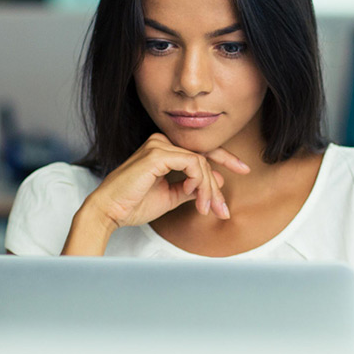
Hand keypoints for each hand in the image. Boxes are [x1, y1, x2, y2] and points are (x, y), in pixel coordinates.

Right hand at [87, 133, 249, 228]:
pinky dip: (200, 182)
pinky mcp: (158, 153)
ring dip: (208, 189)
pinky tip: (196, 197)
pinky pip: (194, 164)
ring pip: (201, 163)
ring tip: (207, 209)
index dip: (225, 159)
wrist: (109, 212)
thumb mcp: (170, 196)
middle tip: (224, 209)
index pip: (200, 151)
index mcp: (163, 149)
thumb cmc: (133, 204)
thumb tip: (216, 183)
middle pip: (204, 158)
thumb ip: (191, 188)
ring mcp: (159, 145)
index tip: (243, 170)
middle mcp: (162, 142)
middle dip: (217, 185)